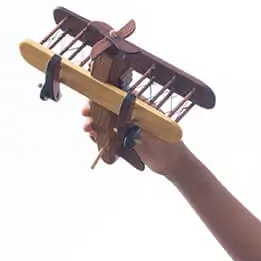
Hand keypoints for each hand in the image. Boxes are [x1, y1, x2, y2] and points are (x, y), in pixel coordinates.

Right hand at [81, 103, 195, 178]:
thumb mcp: (152, 132)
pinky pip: (110, 137)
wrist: (174, 164)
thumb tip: (122, 118)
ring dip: (97, 124)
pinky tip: (94, 137)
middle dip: (97, 110)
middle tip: (86, 113)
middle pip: (111, 109)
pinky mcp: (126, 142)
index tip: (94, 97)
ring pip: (108, 123)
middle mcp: (134, 116)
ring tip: (88, 128)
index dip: (105, 96)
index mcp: (142, 107)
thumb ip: (137, 126)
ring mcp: (129, 129)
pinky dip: (101, 137)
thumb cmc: (169, 143)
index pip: (121, 97)